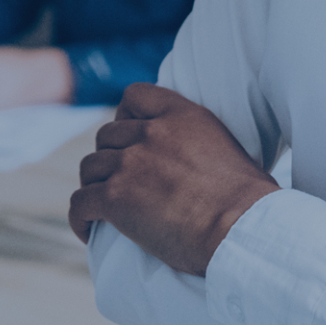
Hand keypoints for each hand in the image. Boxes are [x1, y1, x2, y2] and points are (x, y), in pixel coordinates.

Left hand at [70, 83, 276, 274]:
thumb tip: (193, 160)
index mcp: (181, 115)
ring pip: (90, 167)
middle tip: (116, 181)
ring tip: (100, 208)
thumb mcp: (224, 146)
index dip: (124, 115)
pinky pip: (80, 203)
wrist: (240, 228)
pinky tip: (87, 230)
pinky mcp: (115, 197)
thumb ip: (196, 140)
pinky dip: (79, 218)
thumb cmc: (245, 201)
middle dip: (108, 157)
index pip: (134, 96)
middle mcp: (152, 133)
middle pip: (106, 136)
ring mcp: (130, 163)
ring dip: (93, 186)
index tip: (127, 137)